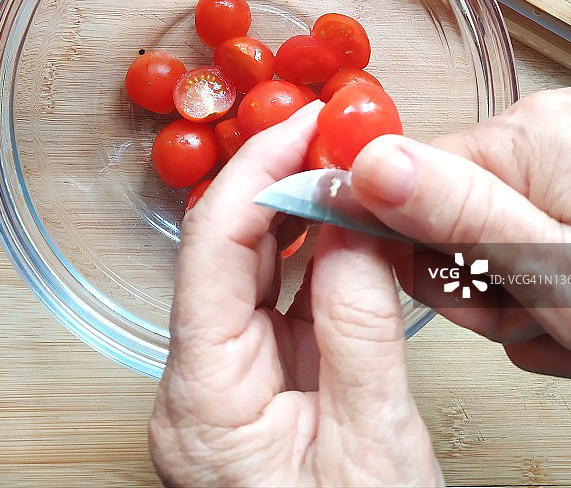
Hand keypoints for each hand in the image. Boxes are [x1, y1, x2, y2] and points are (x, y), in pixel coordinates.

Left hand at [149, 102, 442, 487]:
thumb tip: (352, 224)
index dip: (255, 174)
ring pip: (252, 272)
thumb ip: (358, 327)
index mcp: (203, 398)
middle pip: (225, 252)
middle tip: (330, 136)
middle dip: (276, 185)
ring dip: (298, 217)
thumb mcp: (371, 445)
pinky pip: (280, 303)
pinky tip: (344, 230)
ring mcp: (227, 382)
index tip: (301, 126)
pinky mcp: (259, 383)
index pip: (212, 251)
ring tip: (341, 172)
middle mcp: (198, 383)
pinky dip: (314, 260)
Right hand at [351, 88, 570, 386]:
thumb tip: (369, 163)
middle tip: (531, 312)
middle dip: (479, 279)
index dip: (418, 247)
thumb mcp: (559, 272)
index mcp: (532, 135)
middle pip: (446, 210)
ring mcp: (570, 158)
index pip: (406, 176)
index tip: (459, 290)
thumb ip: (459, 212)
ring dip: (515, 293)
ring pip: (485, 234)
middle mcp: (548, 130)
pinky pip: (524, 235)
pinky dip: (544, 284)